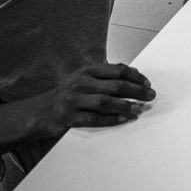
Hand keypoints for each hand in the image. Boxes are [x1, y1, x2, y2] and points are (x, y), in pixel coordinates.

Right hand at [34, 63, 154, 137]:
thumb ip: (107, 75)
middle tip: (150, 96)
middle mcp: (81, 83)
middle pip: (115, 85)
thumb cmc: (68, 94)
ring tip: (140, 109)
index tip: (147, 83)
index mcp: (87, 71)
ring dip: (126, 106)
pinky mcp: (70, 117)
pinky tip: (123, 119)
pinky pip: (94, 119)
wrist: (40, 111)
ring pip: (106, 102)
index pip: (117, 70)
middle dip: (136, 91)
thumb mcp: (85, 79)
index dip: (135, 77)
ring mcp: (75, 100)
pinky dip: (110, 119)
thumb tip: (134, 73)